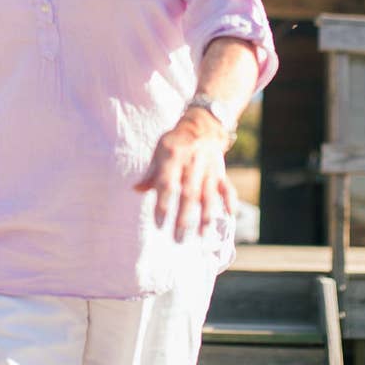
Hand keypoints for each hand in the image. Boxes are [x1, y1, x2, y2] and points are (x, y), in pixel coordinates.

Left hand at [134, 109, 237, 240]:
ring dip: (206, 216)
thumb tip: (135, 190)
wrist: (202, 126)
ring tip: (202, 236)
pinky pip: (227, 187)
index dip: (163, 204)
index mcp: (172, 158)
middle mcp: (192, 164)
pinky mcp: (220, 172)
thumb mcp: (159, 151)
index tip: (159, 224)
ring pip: (208, 195)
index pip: (167, 185)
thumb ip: (150, 172)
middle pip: (188, 194)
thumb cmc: (175, 142)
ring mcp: (208, 169)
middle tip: (177, 239)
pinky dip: (229, 200)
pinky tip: (229, 215)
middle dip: (184, 218)